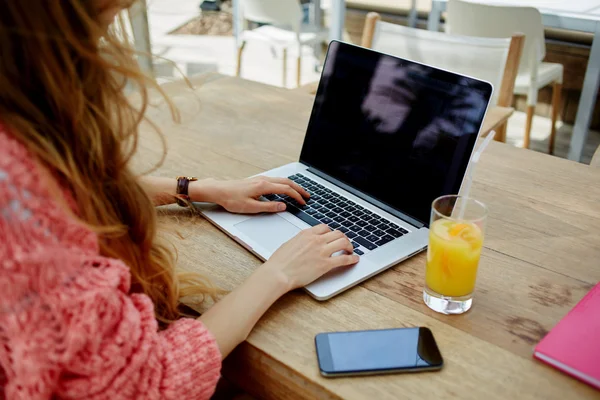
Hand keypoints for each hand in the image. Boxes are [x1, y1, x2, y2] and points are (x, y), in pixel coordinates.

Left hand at [195, 176, 309, 213]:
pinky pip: (276, 180)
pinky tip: (284, 189)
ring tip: (299, 192)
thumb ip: (269, 207)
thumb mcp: (251, 207)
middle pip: (287, 182)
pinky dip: (284, 184)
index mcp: (264, 186)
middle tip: (308, 195)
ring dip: (292, 185)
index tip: (303, 202)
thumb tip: (283, 206)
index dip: (296, 196)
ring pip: (282, 180)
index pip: (286, 189)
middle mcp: (264, 180)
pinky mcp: (257, 180)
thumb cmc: (231, 199)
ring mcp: (260, 179)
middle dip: (299, 188)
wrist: (219, 190)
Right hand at [261, 224, 359, 290]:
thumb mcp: (289, 244)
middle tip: (345, 243)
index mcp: (306, 234)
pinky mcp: (325, 264)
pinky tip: (355, 259)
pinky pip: (344, 259)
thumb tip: (305, 243)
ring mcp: (322, 251)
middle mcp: (316, 240)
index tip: (333, 237)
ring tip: (351, 250)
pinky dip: (352, 258)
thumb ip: (300, 241)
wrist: (278, 273)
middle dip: (343, 238)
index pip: (325, 227)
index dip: (331, 232)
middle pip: (337, 233)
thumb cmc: (279, 262)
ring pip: (343, 242)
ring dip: (349, 245)